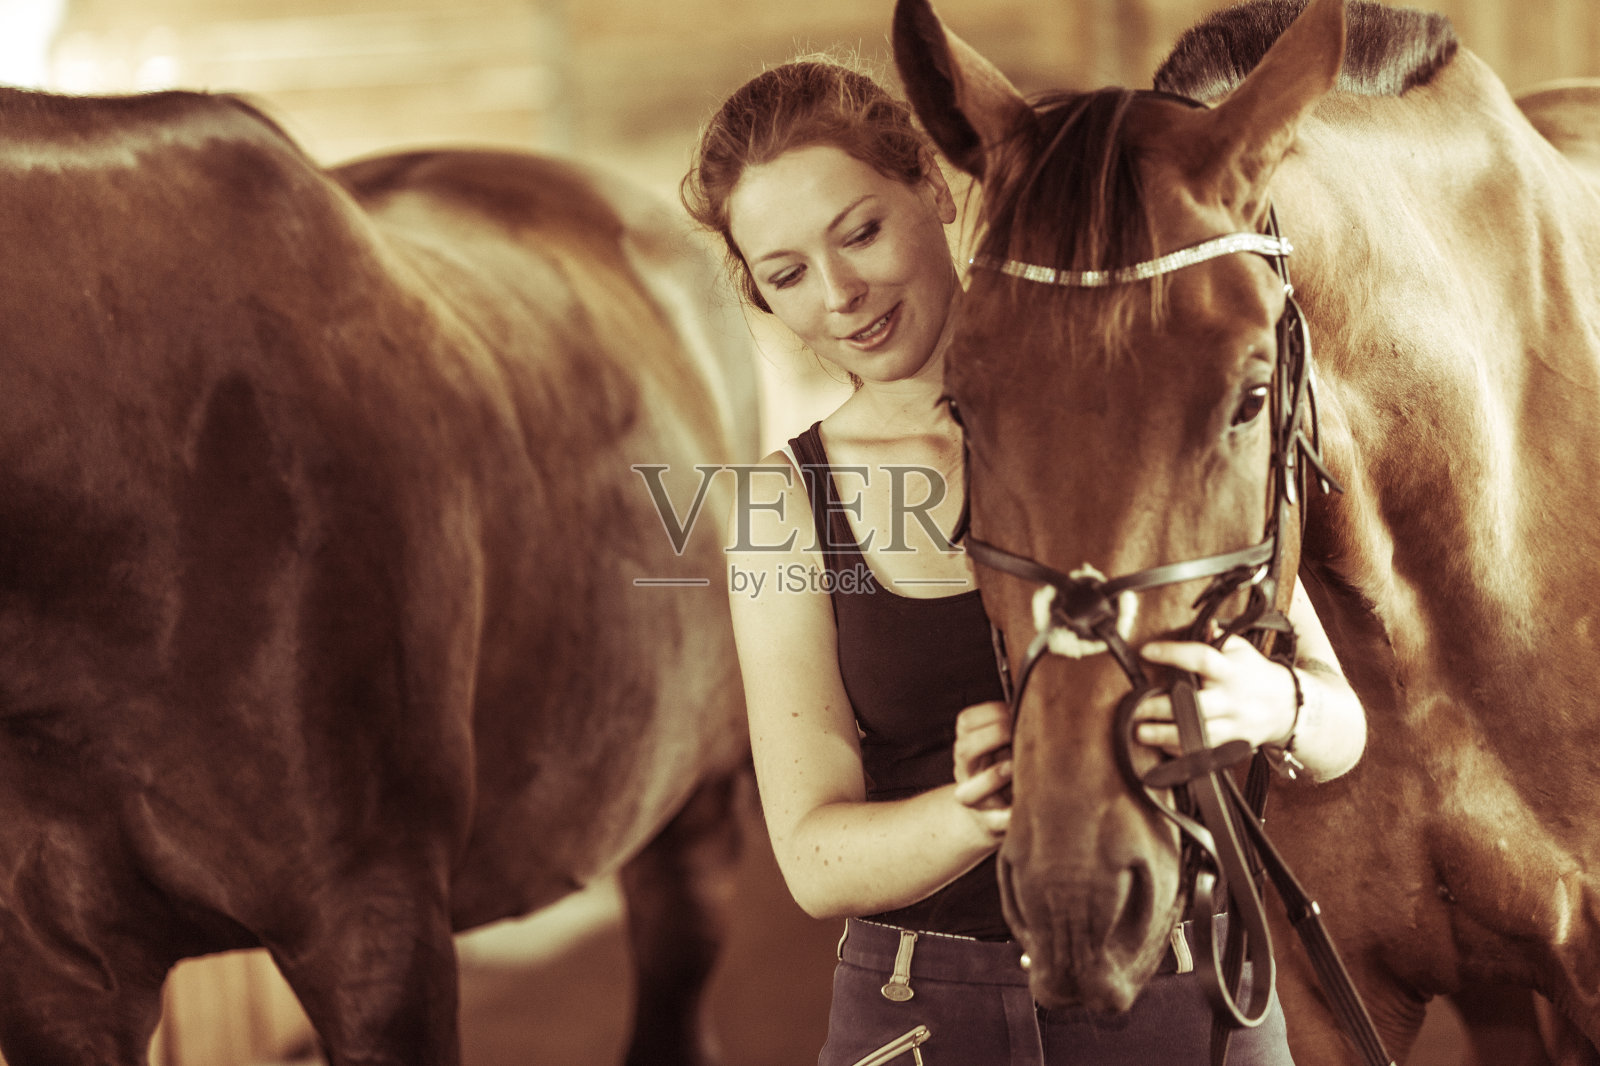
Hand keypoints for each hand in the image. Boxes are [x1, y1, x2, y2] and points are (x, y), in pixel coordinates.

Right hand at [952, 700, 1011, 838]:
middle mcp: (967, 772)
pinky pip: (994, 822)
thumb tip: (1046, 694)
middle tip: (1017, 732)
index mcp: (969, 747)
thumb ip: (1014, 724)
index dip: (990, 711)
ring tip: (1013, 767)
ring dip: (991, 777)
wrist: (993, 814)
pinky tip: (1020, 808)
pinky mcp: (990, 824)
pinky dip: (1006, 817)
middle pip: (964, 750)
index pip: (966, 721)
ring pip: (969, 792)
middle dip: (992, 736)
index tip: (1015, 710)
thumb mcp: (1004, 744)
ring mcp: (976, 800)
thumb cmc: (1008, 769)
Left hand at [1134, 635, 1296, 755]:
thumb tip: (1202, 625)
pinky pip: (1205, 754)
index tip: (1146, 652)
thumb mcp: (1239, 649)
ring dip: (1167, 735)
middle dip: (1163, 708)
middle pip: (1197, 705)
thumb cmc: (1253, 672)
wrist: (1286, 706)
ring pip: (1199, 735)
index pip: (1202, 658)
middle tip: (1137, 706)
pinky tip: (1162, 747)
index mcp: (1231, 670)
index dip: (1174, 654)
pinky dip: (1182, 753)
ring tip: (1140, 732)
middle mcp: (1232, 699)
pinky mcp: (1233, 746)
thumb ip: (1217, 638)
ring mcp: (1234, 726)